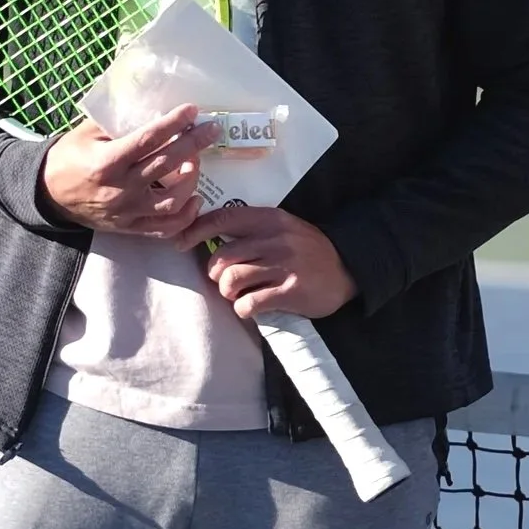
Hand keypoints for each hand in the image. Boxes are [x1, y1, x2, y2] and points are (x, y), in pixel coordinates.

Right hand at [42, 107, 219, 239]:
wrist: (47, 195)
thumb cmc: (68, 158)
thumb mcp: (87, 133)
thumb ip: (119, 124)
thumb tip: (154, 109)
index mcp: (107, 162)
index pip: (149, 140)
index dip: (173, 123)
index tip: (192, 111)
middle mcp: (120, 189)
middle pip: (167, 165)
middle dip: (194, 144)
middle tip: (210, 130)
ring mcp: (127, 212)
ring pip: (173, 201)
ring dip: (191, 180)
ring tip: (194, 163)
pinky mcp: (130, 227)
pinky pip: (165, 228)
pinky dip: (185, 216)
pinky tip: (194, 199)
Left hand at [198, 204, 357, 326]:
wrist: (348, 269)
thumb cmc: (307, 251)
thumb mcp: (282, 228)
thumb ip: (251, 230)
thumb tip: (208, 239)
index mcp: (270, 219)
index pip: (223, 219)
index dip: (195, 231)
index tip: (181, 244)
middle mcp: (275, 239)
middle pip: (222, 257)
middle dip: (215, 274)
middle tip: (224, 282)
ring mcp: (284, 265)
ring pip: (231, 280)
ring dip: (228, 293)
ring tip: (238, 295)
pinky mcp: (290, 291)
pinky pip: (249, 303)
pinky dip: (243, 309)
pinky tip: (251, 307)